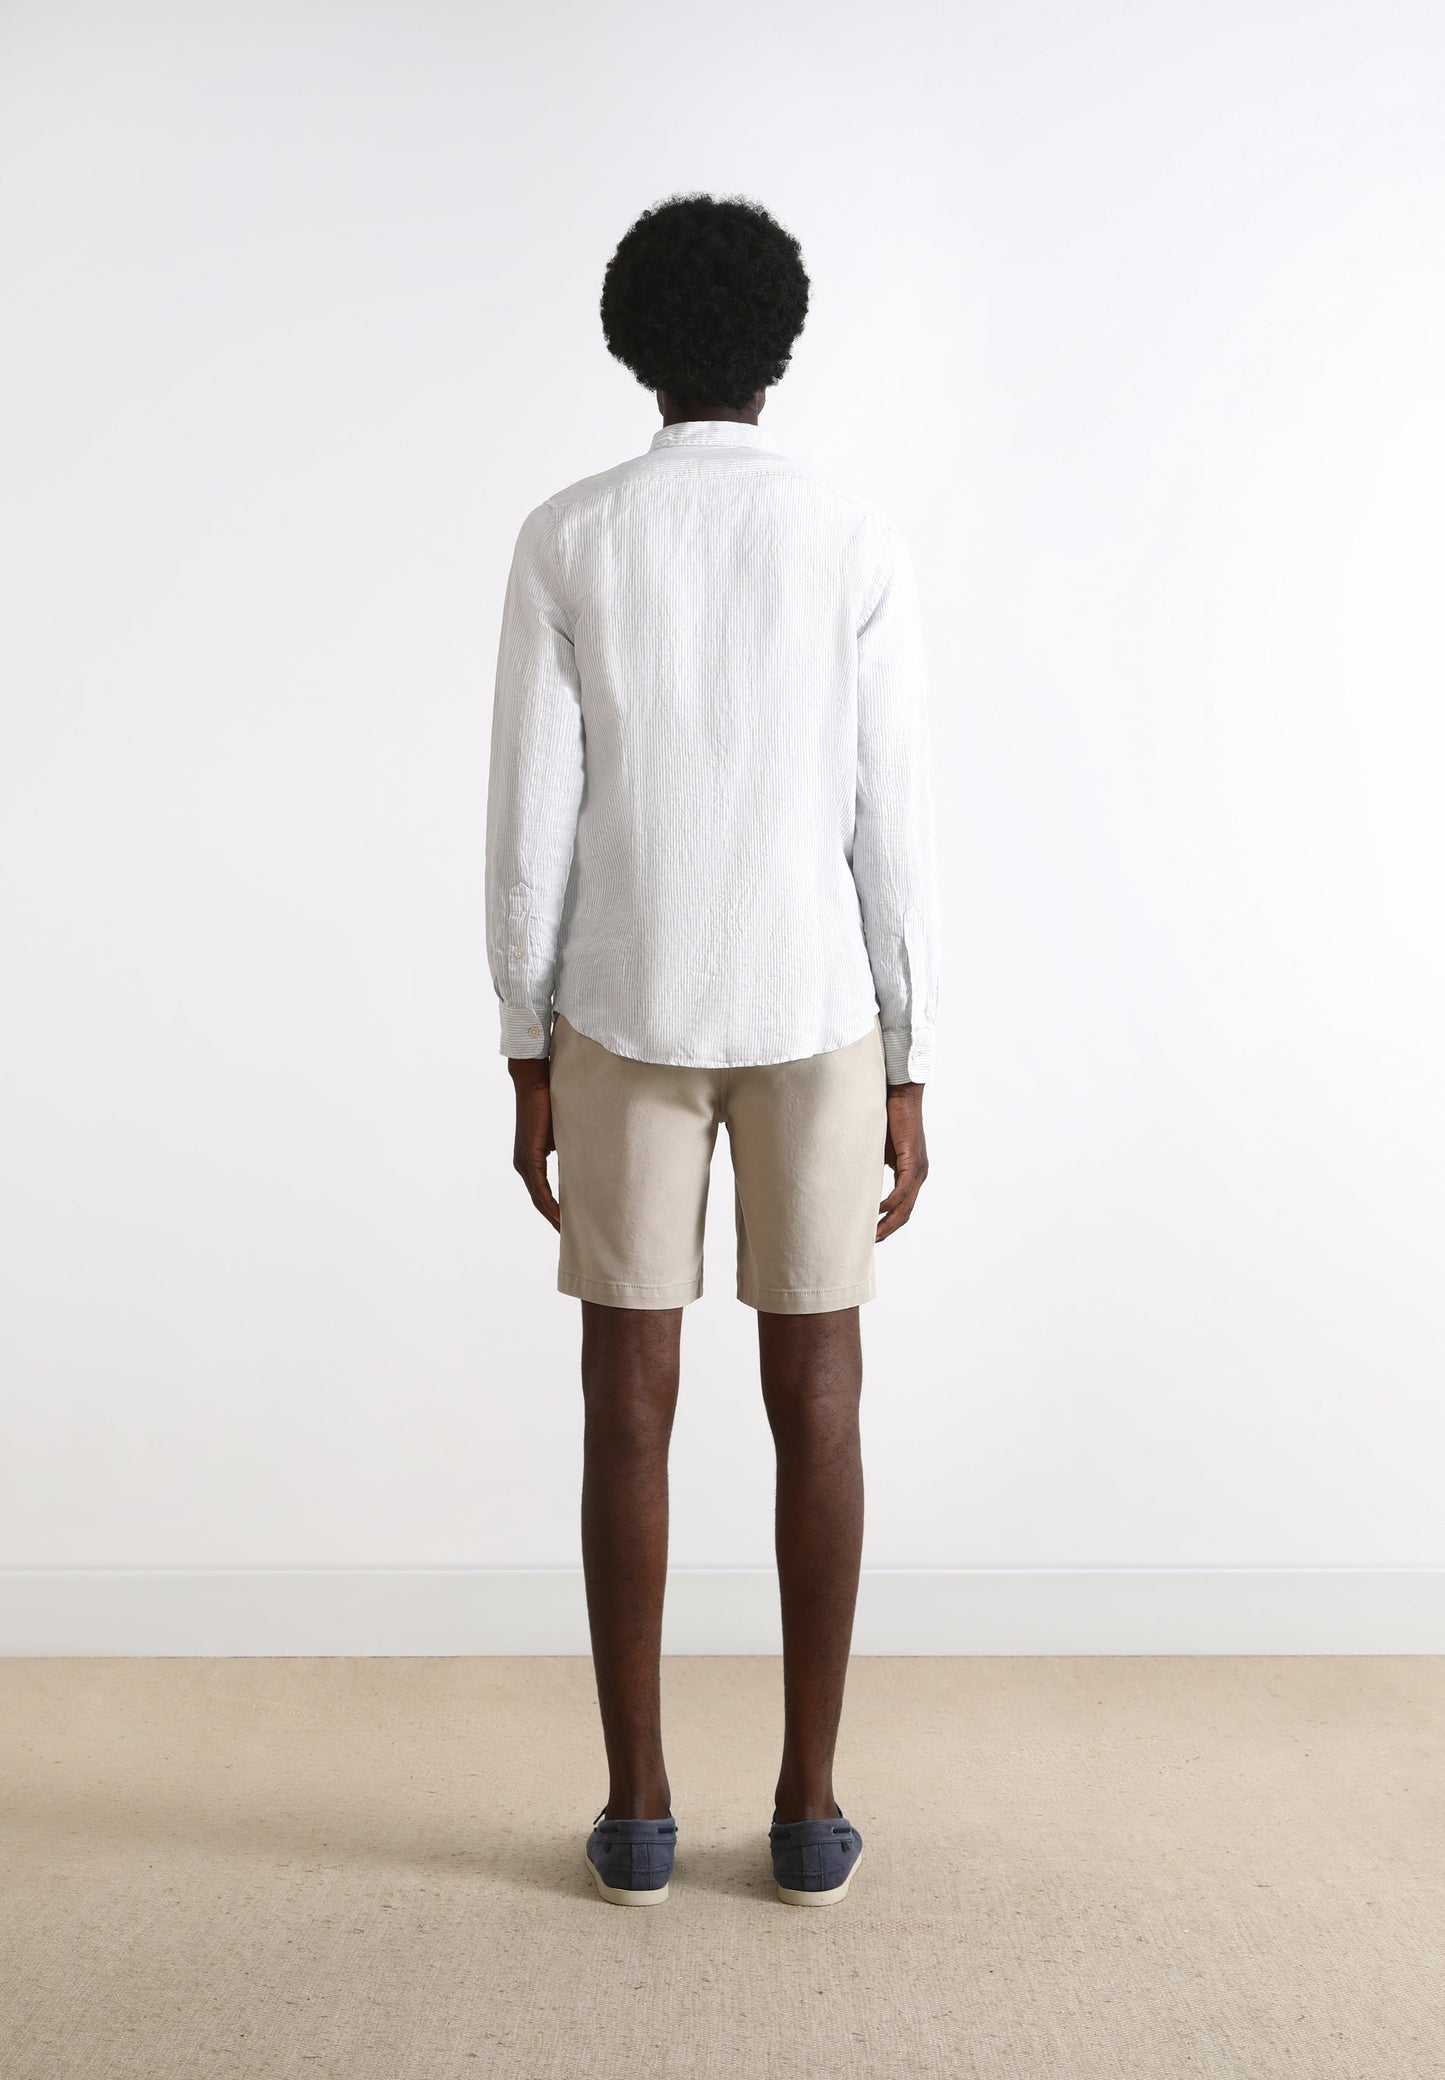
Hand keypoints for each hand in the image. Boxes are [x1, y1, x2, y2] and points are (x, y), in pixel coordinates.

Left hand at [508, 1057, 560, 1229]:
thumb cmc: (550, 1102)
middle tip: (572, 1237)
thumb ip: (570, 1150)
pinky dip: (549, 1204)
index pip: (543, 1193)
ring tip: (568, 1233)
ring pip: (539, 1198)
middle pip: (540, 1201)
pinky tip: (560, 1217)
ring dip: (553, 1216)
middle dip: (555, 1220)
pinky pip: (539, 1188)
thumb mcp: (564, 1133)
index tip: (570, 1225)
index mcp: (531, 1160)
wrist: (534, 1081)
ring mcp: (524, 1162)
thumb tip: (588, 1163)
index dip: (555, 1211)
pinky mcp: (528, 1157)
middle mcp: (523, 1165)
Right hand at [878, 1082, 927, 1240]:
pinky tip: (877, 1211)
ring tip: (872, 1235)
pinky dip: (890, 1204)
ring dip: (889, 1222)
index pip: (902, 1207)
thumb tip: (853, 1179)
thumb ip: (871, 1166)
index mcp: (911, 1173)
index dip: (888, 1223)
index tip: (872, 1235)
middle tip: (870, 1243)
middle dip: (888, 1229)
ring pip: (905, 1206)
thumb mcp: (877, 1149)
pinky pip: (902, 1191)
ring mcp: (918, 1169)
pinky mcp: (913, 1161)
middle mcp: (918, 1174)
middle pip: (905, 1213)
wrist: (900, 1093)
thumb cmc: (888, 1116)